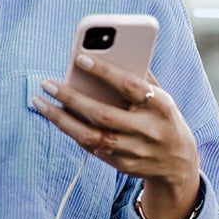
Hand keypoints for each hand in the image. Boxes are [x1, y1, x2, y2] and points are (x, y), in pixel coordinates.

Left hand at [32, 54, 201, 218]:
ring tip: (40, 102)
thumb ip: (140, 76)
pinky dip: (73, 132)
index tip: (79, 58)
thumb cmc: (163, 118)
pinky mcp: (123, 165)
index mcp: (160, 106)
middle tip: (47, 83)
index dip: (104, 71)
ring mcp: (135, 151)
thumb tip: (109, 53)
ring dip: (61, 119)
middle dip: (71, 98)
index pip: (129, 86)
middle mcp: (148, 130)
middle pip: (103, 114)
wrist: (178, 163)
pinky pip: (92, 148)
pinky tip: (57, 117)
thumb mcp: (162, 95)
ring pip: (91, 136)